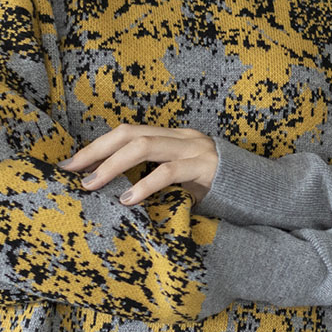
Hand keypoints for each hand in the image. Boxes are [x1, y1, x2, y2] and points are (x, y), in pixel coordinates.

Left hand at [60, 125, 217, 205]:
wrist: (260, 191)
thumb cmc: (216, 191)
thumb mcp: (181, 182)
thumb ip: (155, 179)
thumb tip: (114, 192)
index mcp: (173, 137)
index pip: (127, 133)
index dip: (97, 146)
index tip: (71, 164)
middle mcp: (181, 137)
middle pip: (130, 133)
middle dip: (96, 151)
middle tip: (72, 171)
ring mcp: (194, 150)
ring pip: (145, 146)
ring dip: (112, 165)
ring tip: (92, 185)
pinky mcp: (205, 168)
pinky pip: (169, 172)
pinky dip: (144, 184)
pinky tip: (128, 199)